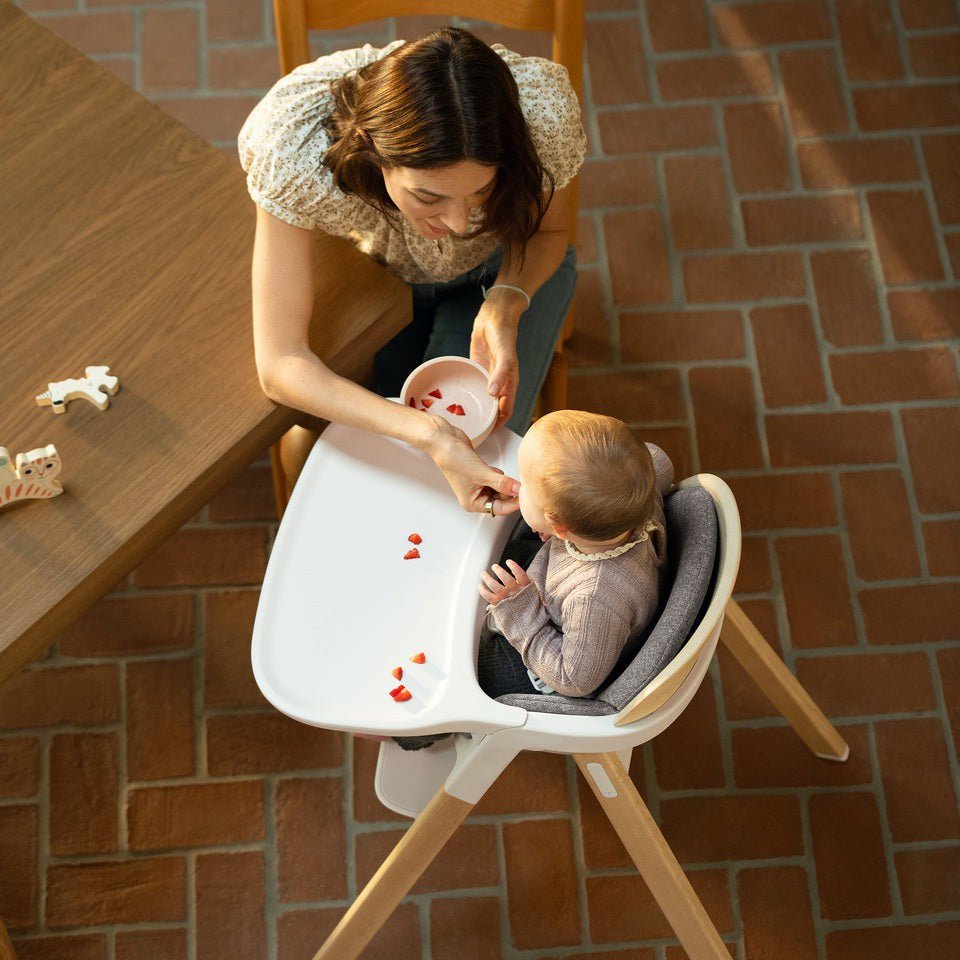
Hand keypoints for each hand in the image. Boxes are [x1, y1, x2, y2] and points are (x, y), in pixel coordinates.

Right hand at [426, 415, 520, 515]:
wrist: (444, 441)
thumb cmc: (453, 459)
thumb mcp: (482, 473)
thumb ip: (502, 483)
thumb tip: (518, 490)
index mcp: (472, 503)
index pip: (499, 508)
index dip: (514, 502)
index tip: (526, 495)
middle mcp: (475, 496)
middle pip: (501, 499)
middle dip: (510, 491)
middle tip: (520, 483)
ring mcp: (477, 485)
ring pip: (499, 488)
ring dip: (504, 482)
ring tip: (501, 474)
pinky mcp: (480, 474)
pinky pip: (496, 478)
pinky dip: (498, 474)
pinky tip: (492, 468)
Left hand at [470, 298, 519, 428]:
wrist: (494, 317)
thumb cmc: (503, 336)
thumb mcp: (504, 355)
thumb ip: (501, 374)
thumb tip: (494, 394)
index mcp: (509, 384)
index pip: (505, 411)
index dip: (498, 425)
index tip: (487, 435)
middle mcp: (500, 384)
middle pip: (494, 409)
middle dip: (486, 421)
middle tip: (472, 432)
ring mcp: (489, 378)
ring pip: (484, 399)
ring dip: (477, 409)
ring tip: (463, 421)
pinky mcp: (478, 370)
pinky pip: (474, 386)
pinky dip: (469, 394)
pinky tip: (457, 400)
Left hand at [478, 559, 530, 604]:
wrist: (526, 621)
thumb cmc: (527, 603)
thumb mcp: (531, 591)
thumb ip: (523, 581)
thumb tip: (513, 570)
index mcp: (526, 588)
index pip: (521, 575)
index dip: (514, 567)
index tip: (508, 561)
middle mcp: (516, 593)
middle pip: (507, 579)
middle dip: (499, 571)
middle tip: (494, 566)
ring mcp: (507, 599)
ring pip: (496, 587)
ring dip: (488, 578)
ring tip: (483, 573)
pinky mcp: (499, 605)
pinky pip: (489, 597)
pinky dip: (483, 590)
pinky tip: (480, 585)